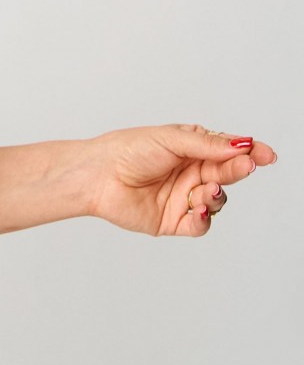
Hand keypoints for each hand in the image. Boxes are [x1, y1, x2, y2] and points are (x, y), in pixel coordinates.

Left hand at [83, 123, 276, 236]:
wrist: (97, 176)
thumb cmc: (128, 150)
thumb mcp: (172, 140)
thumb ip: (208, 145)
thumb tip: (242, 144)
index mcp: (192, 150)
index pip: (228, 152)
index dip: (249, 153)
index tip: (266, 155)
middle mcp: (190, 173)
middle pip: (226, 175)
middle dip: (237, 171)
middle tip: (245, 166)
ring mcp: (183, 198)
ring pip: (216, 201)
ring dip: (217, 196)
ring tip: (206, 190)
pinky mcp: (172, 221)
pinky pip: (199, 225)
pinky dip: (203, 218)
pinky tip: (198, 209)